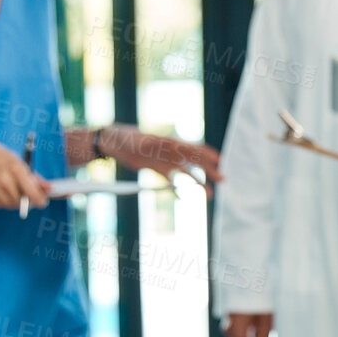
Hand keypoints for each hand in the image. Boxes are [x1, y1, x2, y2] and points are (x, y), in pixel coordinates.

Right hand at [0, 136, 49, 210]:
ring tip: (13, 190)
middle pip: (21, 201)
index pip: (32, 192)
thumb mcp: (19, 162)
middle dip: (26, 201)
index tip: (42, 202)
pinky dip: (3, 201)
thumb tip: (49, 189)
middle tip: (27, 196)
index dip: (39, 200)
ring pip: (10, 204)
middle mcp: (4, 178)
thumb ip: (34, 178)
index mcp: (16, 168)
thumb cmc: (0, 157)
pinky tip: (2, 191)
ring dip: (15, 202)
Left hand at [99, 125, 224, 193]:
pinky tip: (184, 198)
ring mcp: (165, 161)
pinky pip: (171, 180)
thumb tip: (156, 143)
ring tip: (211, 194)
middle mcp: (172, 152)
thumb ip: (148, 143)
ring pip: (187, 173)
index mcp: (171, 143)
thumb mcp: (138, 140)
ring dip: (199, 183)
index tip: (221, 162)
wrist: (114, 143)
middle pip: (196, 161)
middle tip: (223, 180)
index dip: (208, 154)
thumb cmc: (126, 138)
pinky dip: (178, 189)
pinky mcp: (157, 169)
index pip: (194, 148)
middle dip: (210, 170)